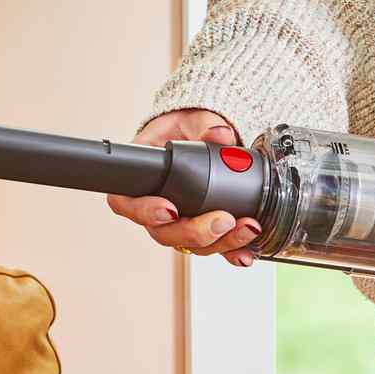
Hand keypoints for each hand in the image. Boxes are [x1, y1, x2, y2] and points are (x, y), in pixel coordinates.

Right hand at [106, 109, 262, 265]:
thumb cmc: (184, 129)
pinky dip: (232, 252)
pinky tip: (247, 253)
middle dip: (195, 232)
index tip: (169, 210)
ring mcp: (180, 223)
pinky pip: (214, 248)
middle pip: (164, 233)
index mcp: (141, 180)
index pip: (127, 204)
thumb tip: (220, 133)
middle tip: (222, 221)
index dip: (145, 212)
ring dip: (221, 242)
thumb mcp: (192, 120)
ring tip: (246, 228)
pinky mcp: (204, 230)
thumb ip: (204, 125)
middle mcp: (156, 208)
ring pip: (191, 245)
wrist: (201, 136)